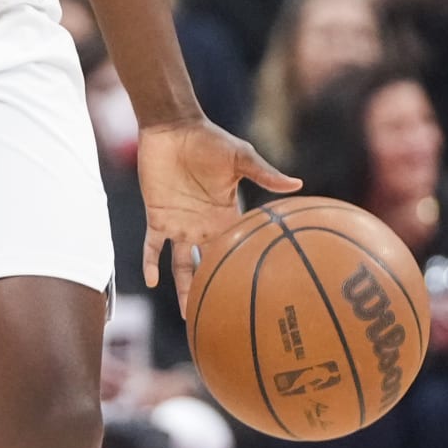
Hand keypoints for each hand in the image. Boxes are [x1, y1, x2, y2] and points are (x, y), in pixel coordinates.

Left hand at [137, 119, 299, 315]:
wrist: (174, 128)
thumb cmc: (210, 139)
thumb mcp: (240, 158)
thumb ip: (264, 174)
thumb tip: (298, 184)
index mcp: (226, 215)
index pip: (235, 248)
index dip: (242, 269)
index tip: (254, 295)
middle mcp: (203, 225)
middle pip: (209, 265)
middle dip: (215, 290)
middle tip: (221, 319)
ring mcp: (179, 224)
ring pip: (181, 265)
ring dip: (184, 288)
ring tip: (188, 315)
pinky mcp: (157, 217)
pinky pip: (152, 247)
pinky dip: (150, 263)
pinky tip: (151, 281)